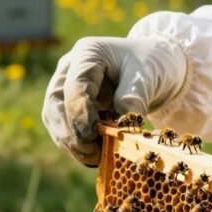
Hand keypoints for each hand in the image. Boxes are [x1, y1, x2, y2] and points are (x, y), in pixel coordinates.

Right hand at [42, 36, 186, 164]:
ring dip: (73, 143)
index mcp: (87, 53)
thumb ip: (134, 95)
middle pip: (55, 104)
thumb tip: (121, 124)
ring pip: (56, 120)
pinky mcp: (72, 109)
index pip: (75, 85)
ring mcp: (67, 89)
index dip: (80, 113)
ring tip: (97, 158)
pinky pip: (67, 130)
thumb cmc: (152, 64)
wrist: (156, 69)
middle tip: (91, 153)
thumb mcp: (149, 74)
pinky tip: (98, 156)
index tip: (92, 135)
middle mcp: (70, 70)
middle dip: (70, 133)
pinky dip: (79, 146)